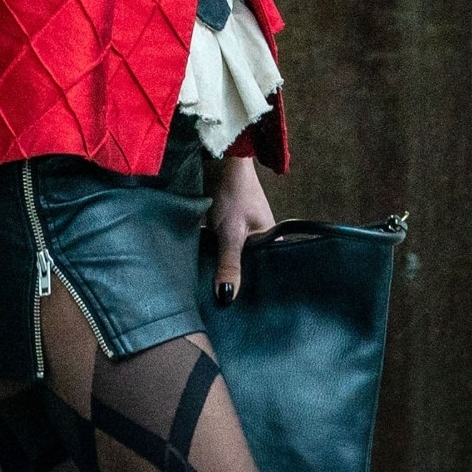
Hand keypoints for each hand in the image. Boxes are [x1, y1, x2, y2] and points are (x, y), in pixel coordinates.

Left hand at [207, 153, 277, 302]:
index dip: (253, 290)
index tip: (239, 310)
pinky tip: (200, 273)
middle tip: (219, 306)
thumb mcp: (232, 233)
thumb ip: (229, 264)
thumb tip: (227, 298)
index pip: (266, 273)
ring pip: (229, 260)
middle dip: (232, 281)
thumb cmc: (233, 193)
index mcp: (271, 241)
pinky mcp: (222, 230)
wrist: (217, 161)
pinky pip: (217, 251)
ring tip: (208, 295)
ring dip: (219, 270)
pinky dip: (210, 258)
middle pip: (245, 268)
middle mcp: (258, 240)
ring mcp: (239, 235)